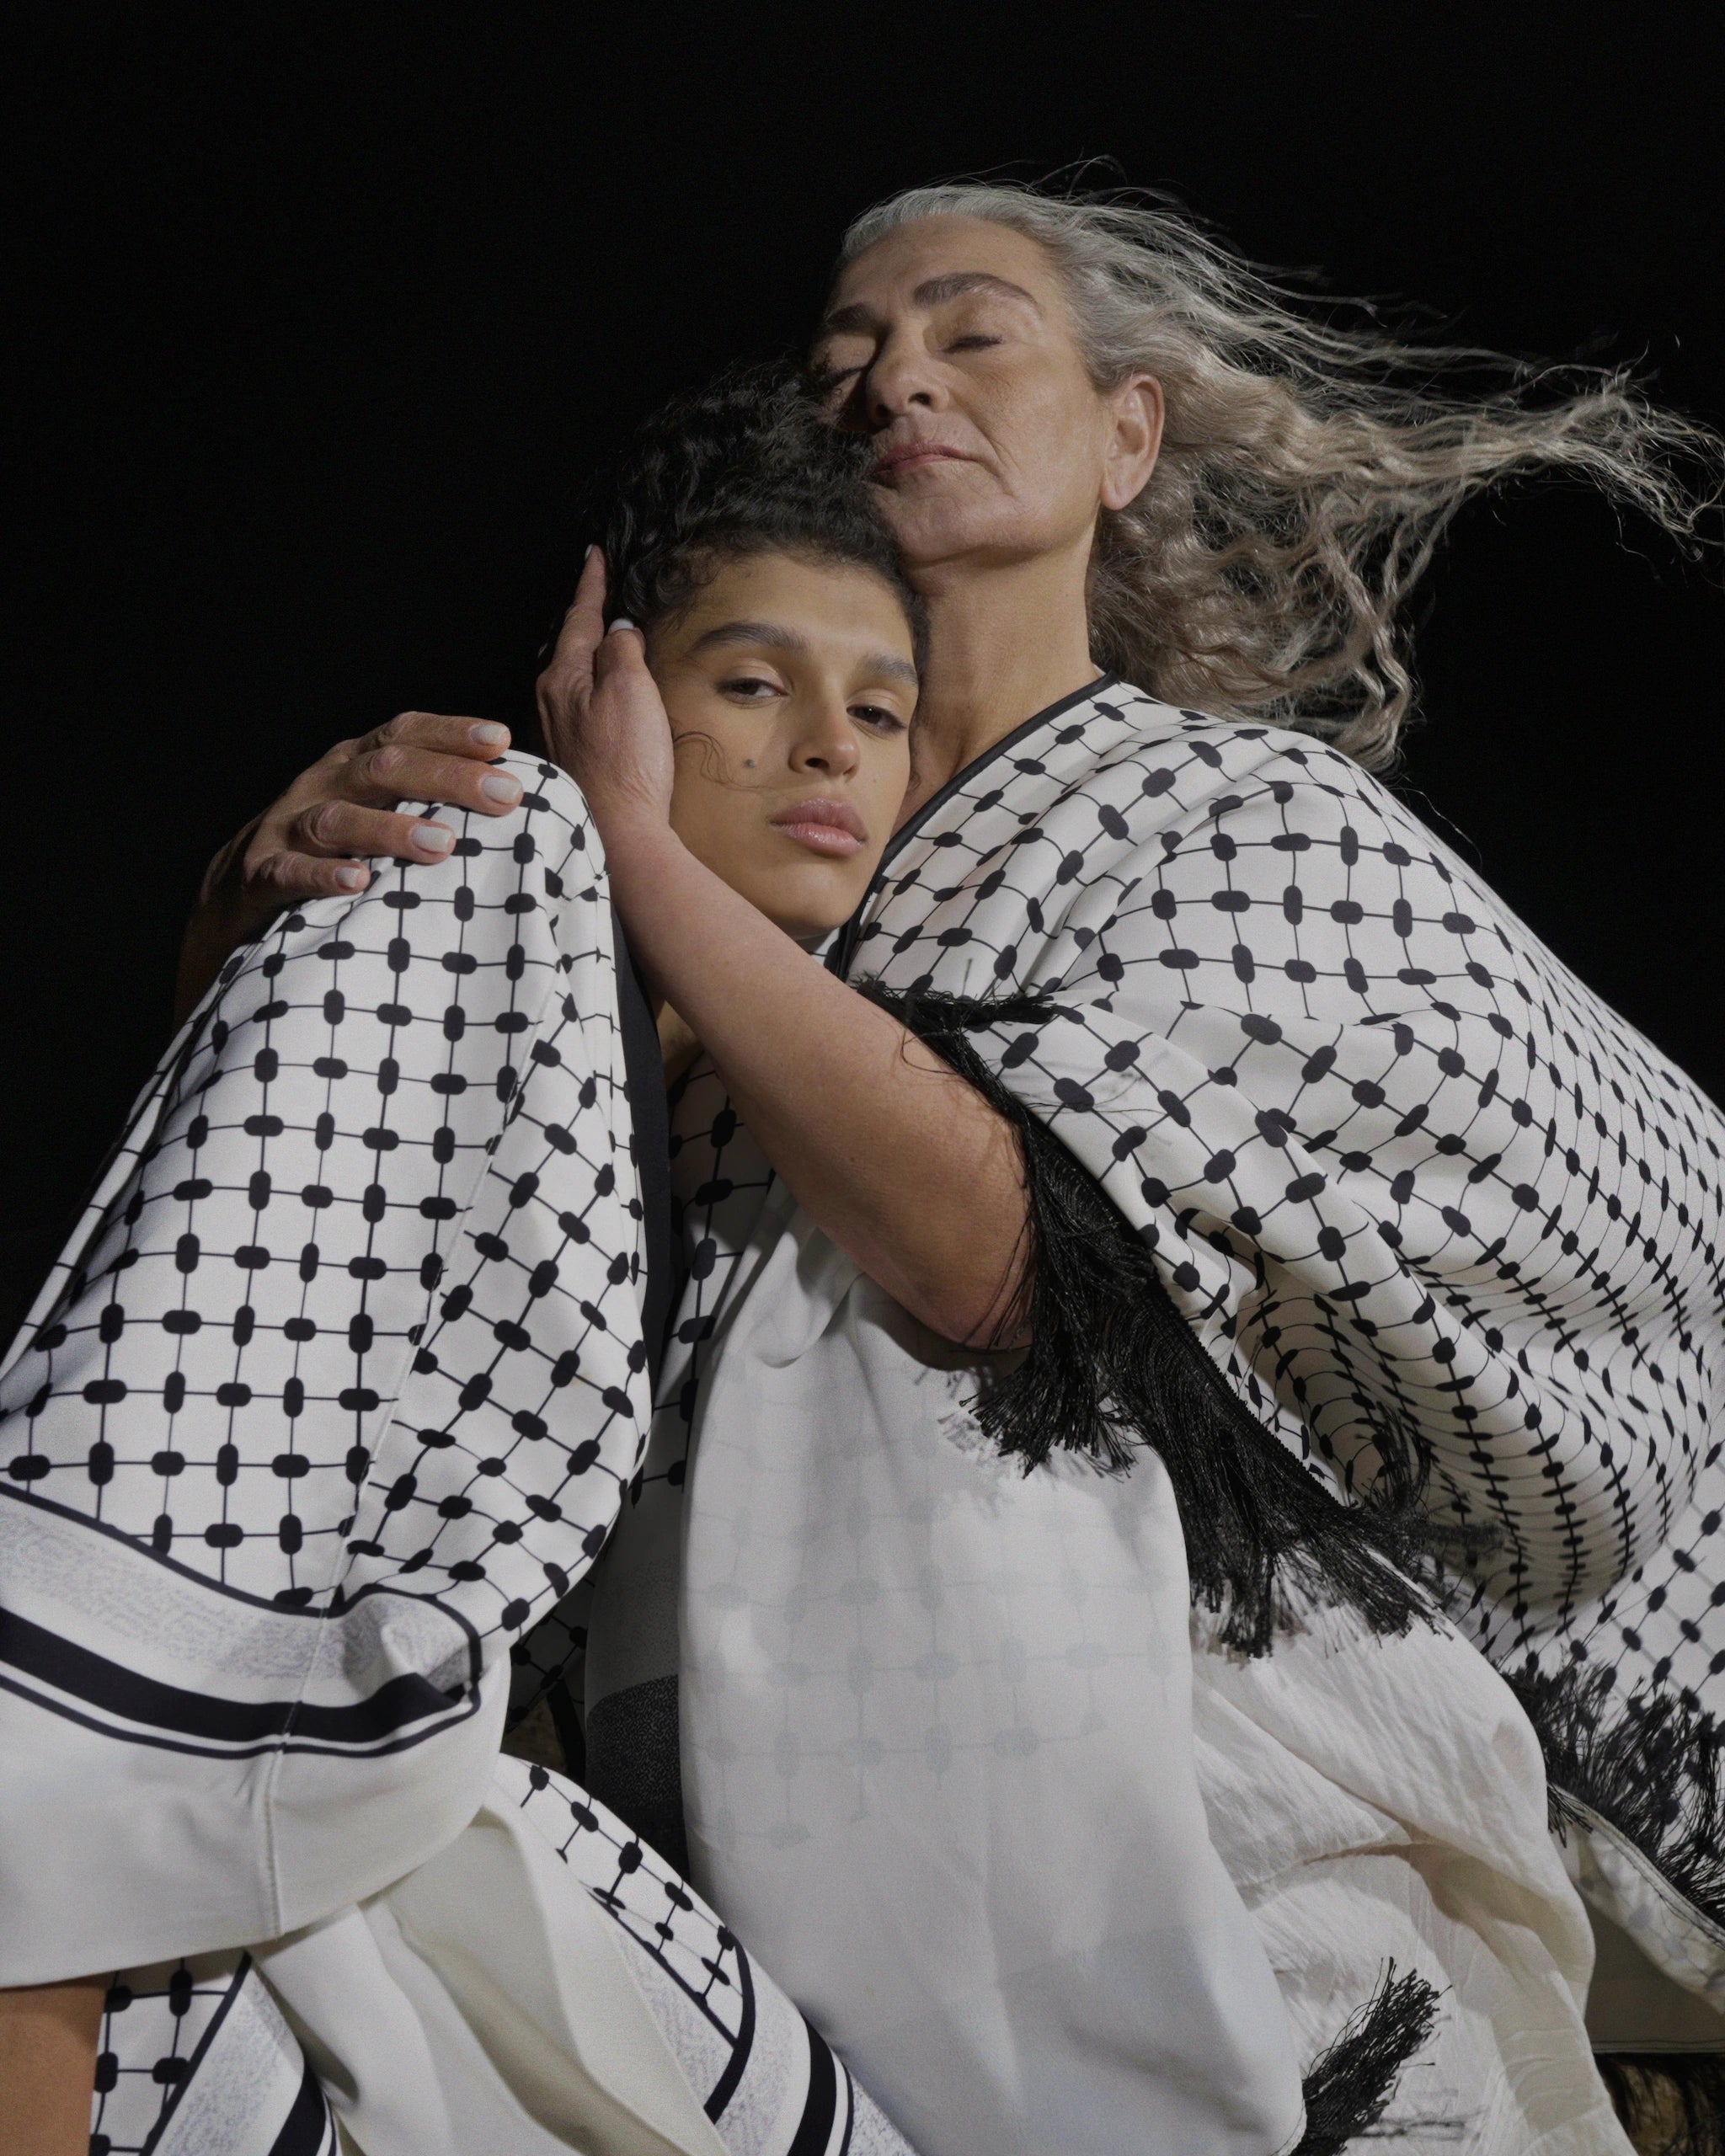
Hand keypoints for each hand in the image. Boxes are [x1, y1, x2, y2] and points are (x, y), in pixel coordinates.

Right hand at [175, 711, 520, 1019]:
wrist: (236, 887)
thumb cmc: (332, 848)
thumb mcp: (375, 810)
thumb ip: (427, 800)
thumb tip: (513, 798)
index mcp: (355, 765)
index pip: (405, 734)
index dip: (451, 732)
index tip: (501, 739)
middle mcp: (323, 785)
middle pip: (385, 769)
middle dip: (448, 778)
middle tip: (503, 794)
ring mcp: (288, 827)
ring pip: (340, 819)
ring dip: (391, 829)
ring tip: (441, 844)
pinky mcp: (262, 874)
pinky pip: (291, 872)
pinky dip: (324, 875)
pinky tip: (359, 882)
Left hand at [535, 551, 675, 848]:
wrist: (618, 833)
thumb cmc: (626, 764)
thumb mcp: (631, 690)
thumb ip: (622, 651)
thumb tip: (618, 629)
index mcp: (563, 678)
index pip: (579, 616)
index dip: (591, 584)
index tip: (595, 555)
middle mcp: (550, 702)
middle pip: (569, 647)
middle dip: (585, 620)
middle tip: (598, 592)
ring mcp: (558, 732)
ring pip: (573, 679)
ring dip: (590, 657)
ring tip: (606, 640)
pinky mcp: (572, 759)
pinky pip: (582, 709)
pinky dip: (596, 692)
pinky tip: (607, 699)